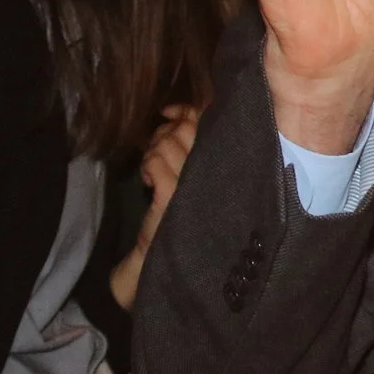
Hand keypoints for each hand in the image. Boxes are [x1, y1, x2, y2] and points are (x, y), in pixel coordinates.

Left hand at [111, 105, 200, 309]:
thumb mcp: (188, 179)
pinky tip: (147, 180)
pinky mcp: (174, 200)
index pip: (211, 123)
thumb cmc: (175, 218)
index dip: (188, 110)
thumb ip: (188, 148)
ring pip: (169, 144)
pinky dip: (147, 165)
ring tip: (152, 168)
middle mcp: (218, 176)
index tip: (169, 112)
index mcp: (226, 169)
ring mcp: (196, 188)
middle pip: (189, 129)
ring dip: (153, 150)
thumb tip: (175, 113)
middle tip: (156, 146)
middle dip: (166, 131)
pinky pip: (157, 162)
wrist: (157, 263)